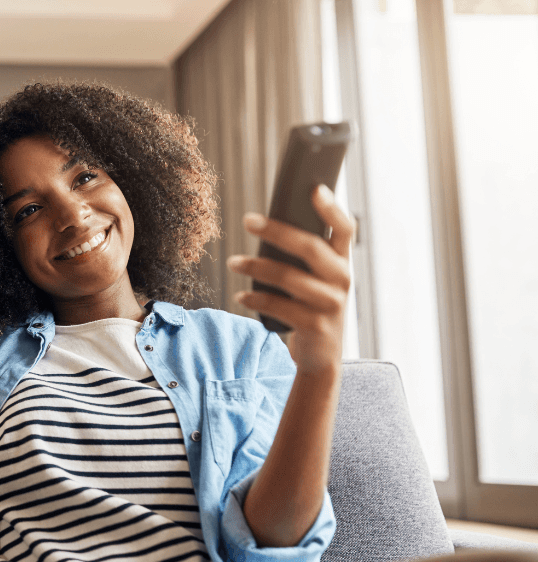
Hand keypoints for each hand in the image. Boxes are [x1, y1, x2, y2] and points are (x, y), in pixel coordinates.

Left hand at [226, 185, 354, 374]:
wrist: (321, 355)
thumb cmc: (311, 305)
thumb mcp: (315, 279)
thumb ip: (304, 256)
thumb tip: (269, 223)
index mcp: (343, 262)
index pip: (345, 229)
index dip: (332, 208)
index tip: (314, 188)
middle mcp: (342, 280)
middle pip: (311, 248)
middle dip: (277, 231)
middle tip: (247, 220)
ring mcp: (331, 304)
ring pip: (289, 277)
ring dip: (256, 267)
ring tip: (233, 262)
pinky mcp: (314, 325)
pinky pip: (279, 306)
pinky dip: (255, 298)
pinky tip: (240, 294)